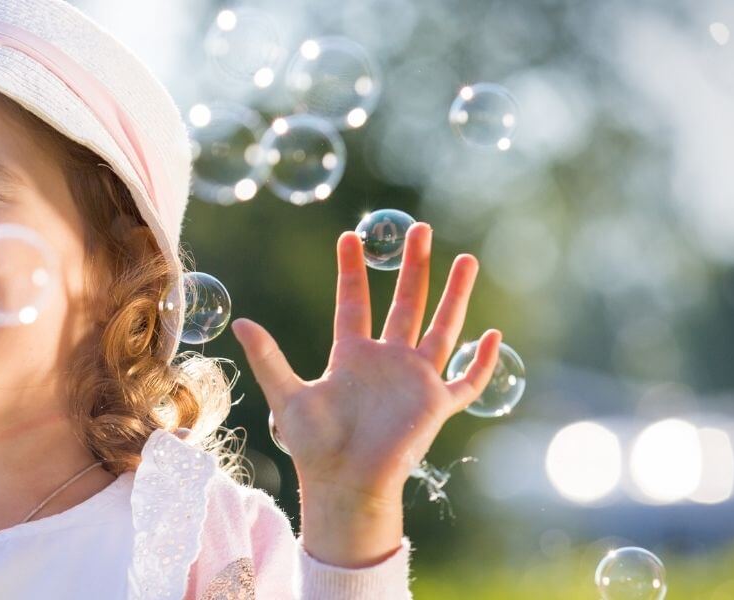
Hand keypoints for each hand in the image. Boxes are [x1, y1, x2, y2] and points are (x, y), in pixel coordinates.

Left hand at [229, 223, 503, 566]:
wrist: (344, 482)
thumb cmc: (314, 446)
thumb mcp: (288, 396)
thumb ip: (269, 359)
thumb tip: (242, 323)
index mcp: (352, 355)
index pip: (354, 302)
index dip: (353, 270)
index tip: (349, 237)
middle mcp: (387, 361)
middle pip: (406, 303)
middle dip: (414, 266)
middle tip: (421, 228)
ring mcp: (414, 380)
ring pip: (442, 327)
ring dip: (455, 295)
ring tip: (466, 259)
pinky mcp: (436, 404)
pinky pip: (466, 381)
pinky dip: (480, 361)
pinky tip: (491, 334)